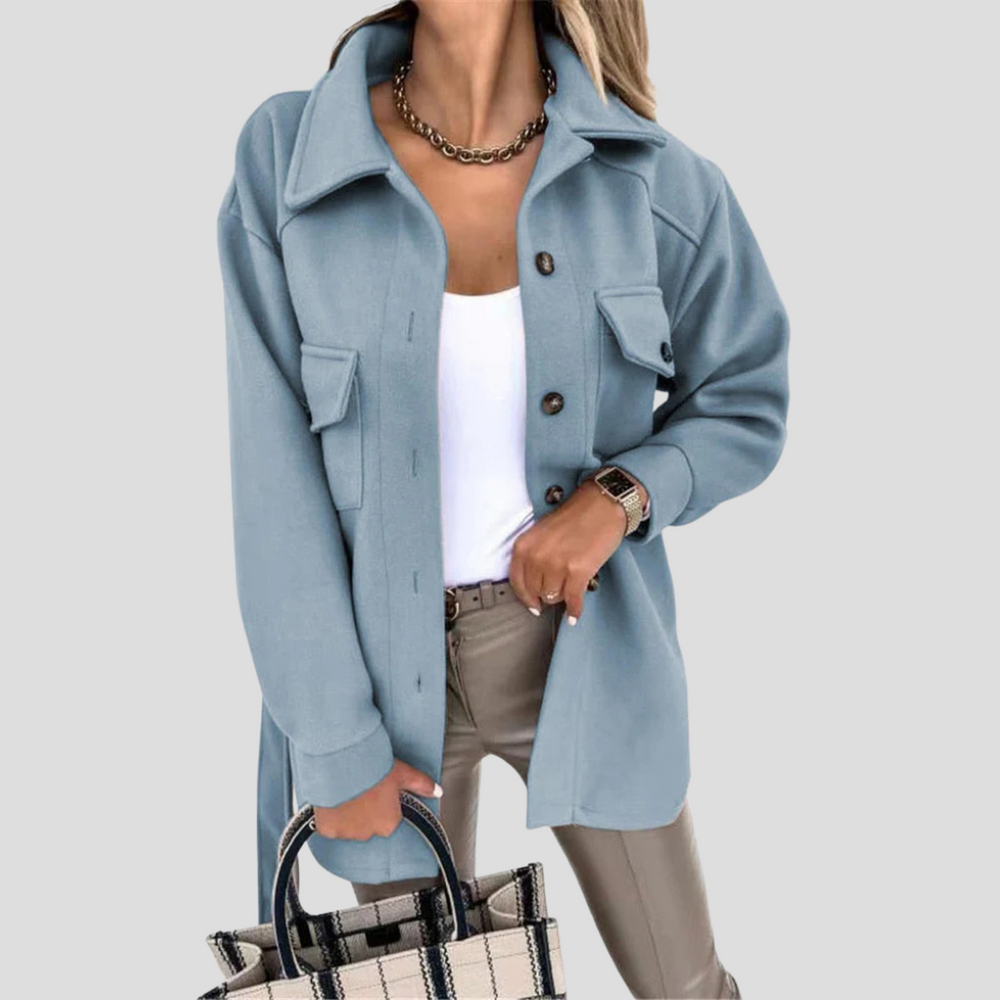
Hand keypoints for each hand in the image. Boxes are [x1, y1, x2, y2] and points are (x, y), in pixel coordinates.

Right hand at [313, 759, 442, 839]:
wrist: (343, 764)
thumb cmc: (373, 768)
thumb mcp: (403, 773)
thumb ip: (421, 784)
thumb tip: (438, 791)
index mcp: (389, 823)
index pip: (390, 817)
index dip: (384, 802)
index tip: (378, 789)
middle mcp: (369, 833)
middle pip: (369, 824)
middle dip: (366, 810)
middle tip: (362, 787)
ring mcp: (347, 833)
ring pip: (349, 826)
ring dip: (348, 813)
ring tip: (346, 790)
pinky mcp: (328, 830)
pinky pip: (330, 826)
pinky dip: (330, 816)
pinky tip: (333, 799)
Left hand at [508, 477, 647, 624]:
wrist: (602, 504)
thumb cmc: (575, 516)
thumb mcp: (541, 533)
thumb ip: (533, 556)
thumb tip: (535, 587)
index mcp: (524, 545)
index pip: (517, 582)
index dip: (526, 597)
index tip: (533, 605)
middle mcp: (537, 556)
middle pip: (536, 592)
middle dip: (546, 594)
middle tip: (557, 592)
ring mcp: (557, 565)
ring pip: (554, 598)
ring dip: (562, 597)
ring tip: (570, 588)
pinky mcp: (578, 572)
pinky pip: (573, 601)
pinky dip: (575, 610)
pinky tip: (575, 614)